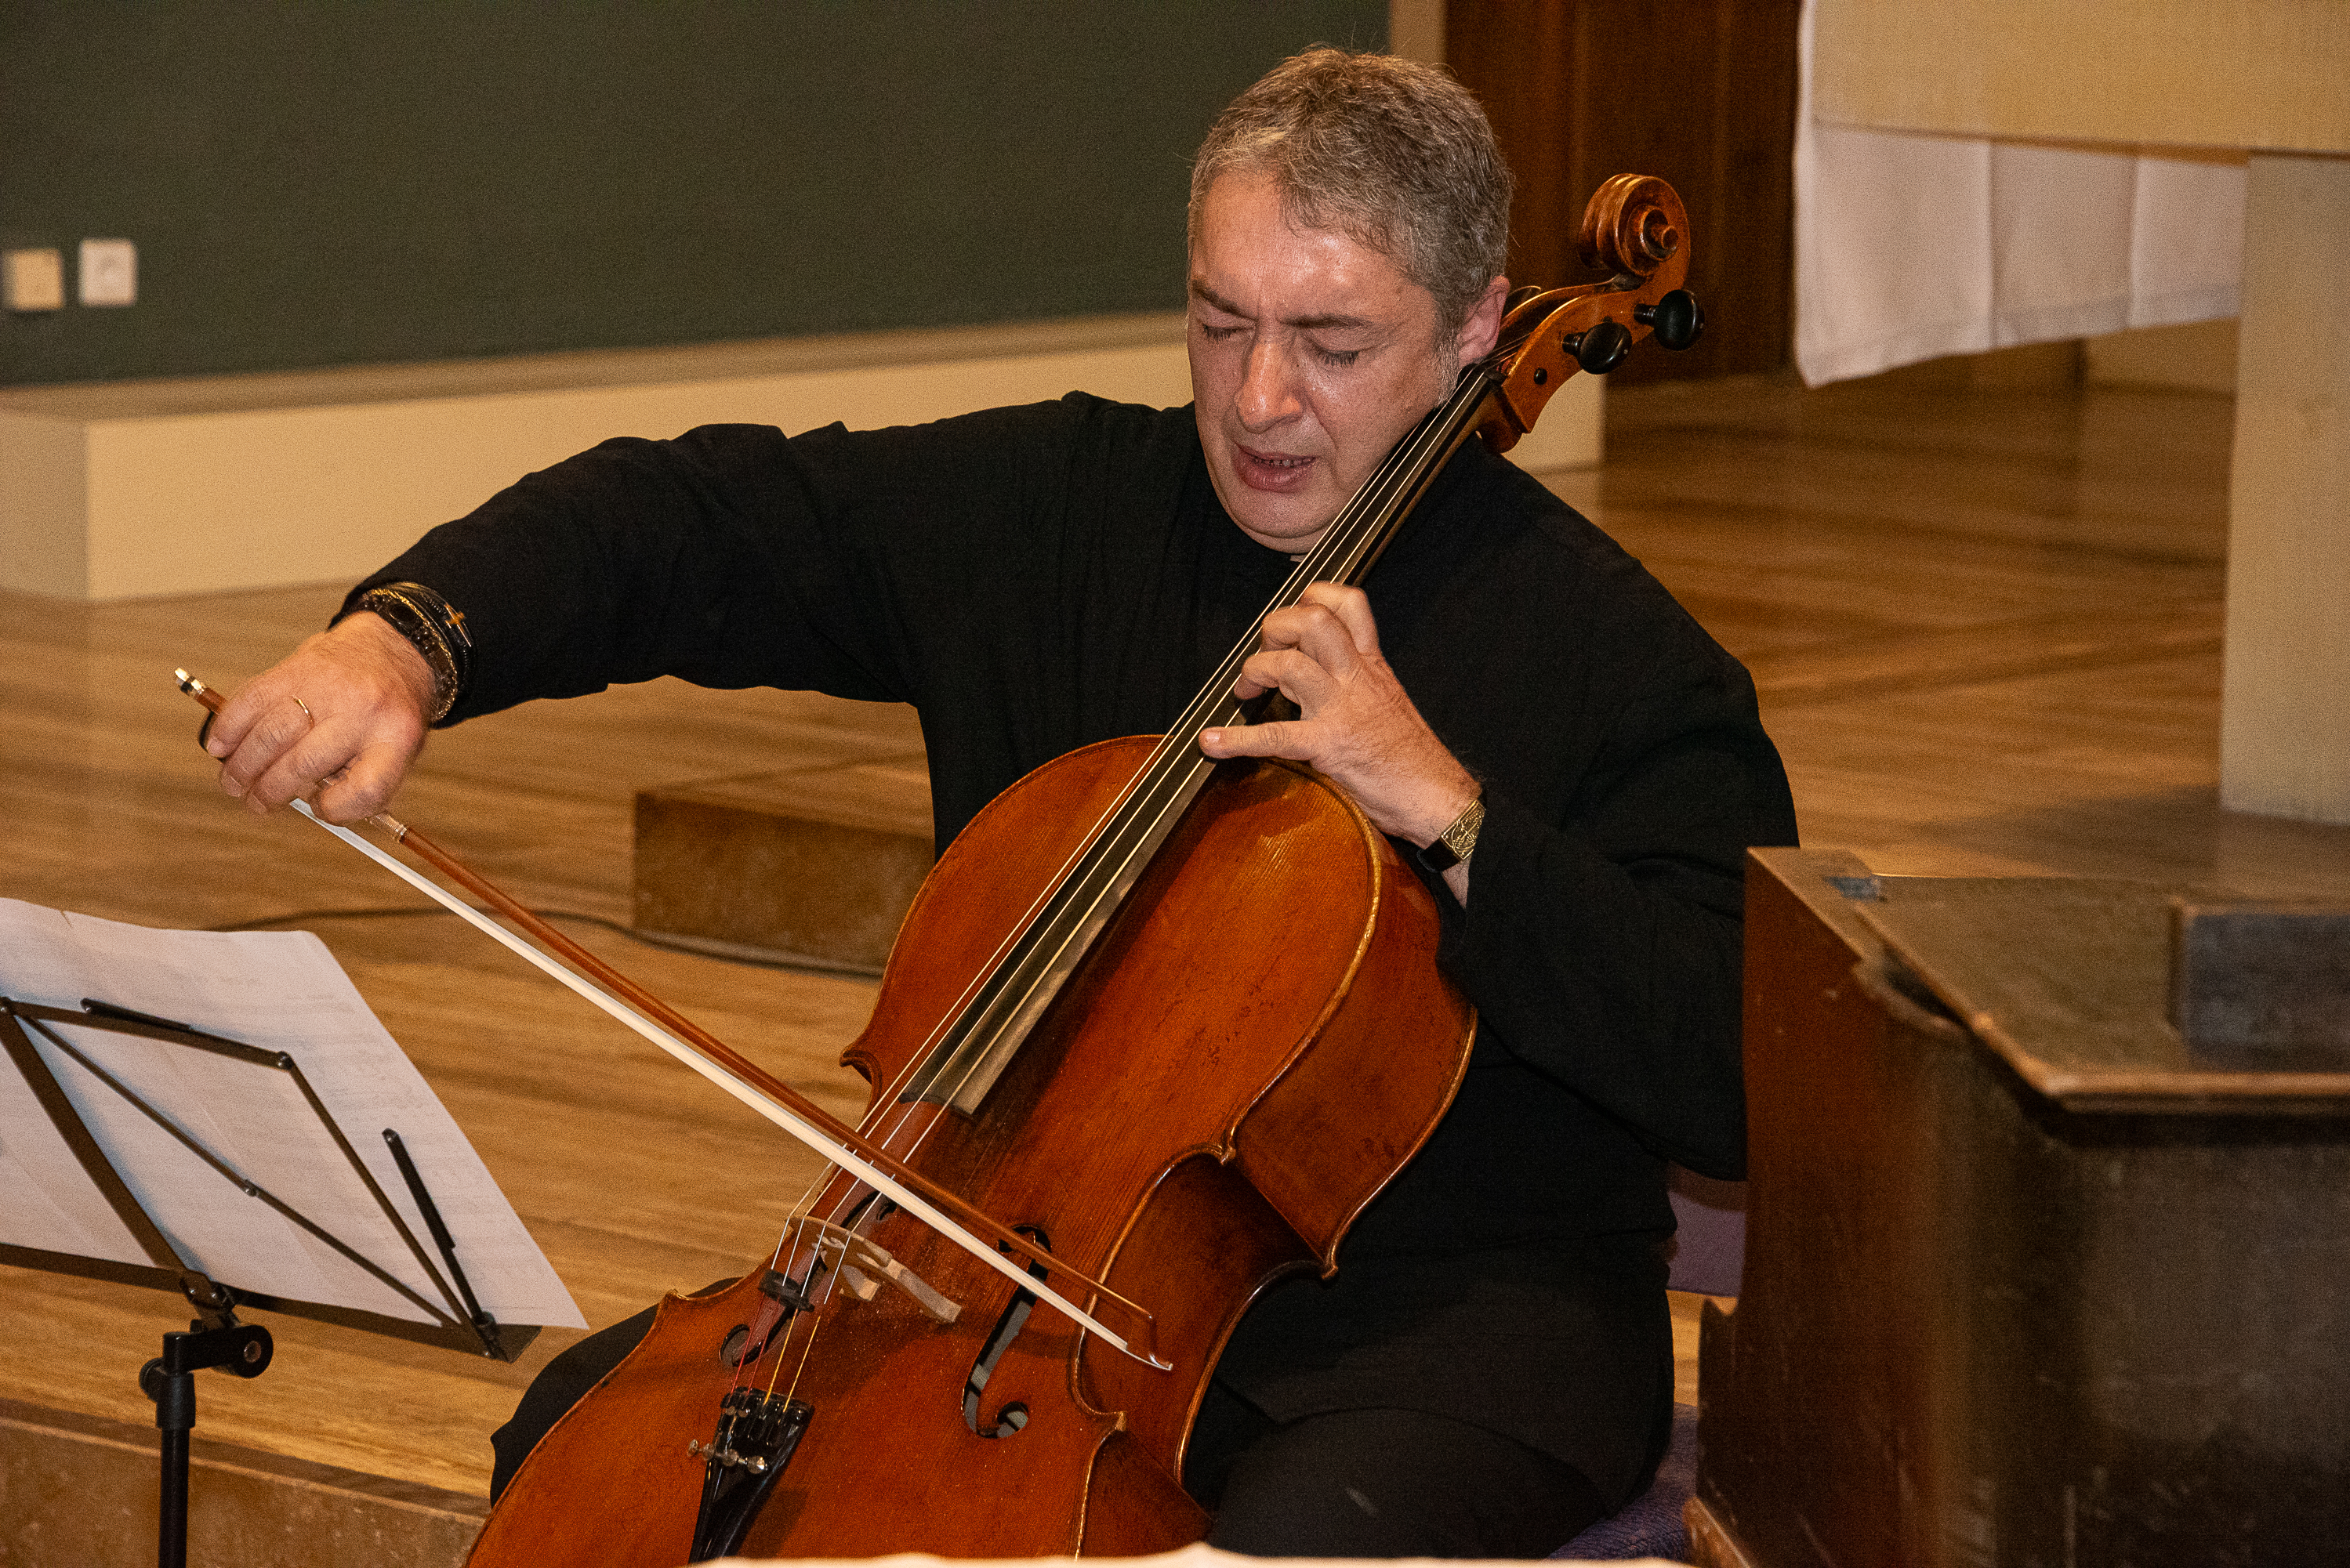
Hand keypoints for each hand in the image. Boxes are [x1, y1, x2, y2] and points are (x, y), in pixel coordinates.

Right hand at [204, 612, 436, 821]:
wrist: (392, 650)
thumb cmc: (389, 711)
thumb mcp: (397, 748)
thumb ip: (362, 780)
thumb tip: (309, 806)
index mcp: (397, 737)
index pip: (367, 787)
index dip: (336, 809)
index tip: (319, 808)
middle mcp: (363, 711)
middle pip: (305, 764)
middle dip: (270, 792)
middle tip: (255, 803)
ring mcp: (327, 686)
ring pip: (272, 734)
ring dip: (243, 766)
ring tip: (234, 783)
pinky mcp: (296, 668)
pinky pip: (251, 700)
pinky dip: (228, 728)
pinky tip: (220, 746)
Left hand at [1197, 583, 1478, 899]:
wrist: (1439, 797)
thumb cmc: (1413, 759)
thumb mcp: (1387, 703)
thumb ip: (1352, 683)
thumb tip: (1308, 677)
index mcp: (1371, 667)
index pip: (1348, 604)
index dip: (1313, 596)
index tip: (1293, 615)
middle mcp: (1357, 679)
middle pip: (1314, 621)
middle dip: (1276, 629)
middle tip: (1265, 656)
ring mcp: (1343, 710)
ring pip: (1291, 665)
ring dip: (1256, 671)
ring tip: (1245, 692)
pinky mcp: (1330, 747)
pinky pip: (1276, 737)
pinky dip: (1237, 739)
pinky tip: (1212, 742)